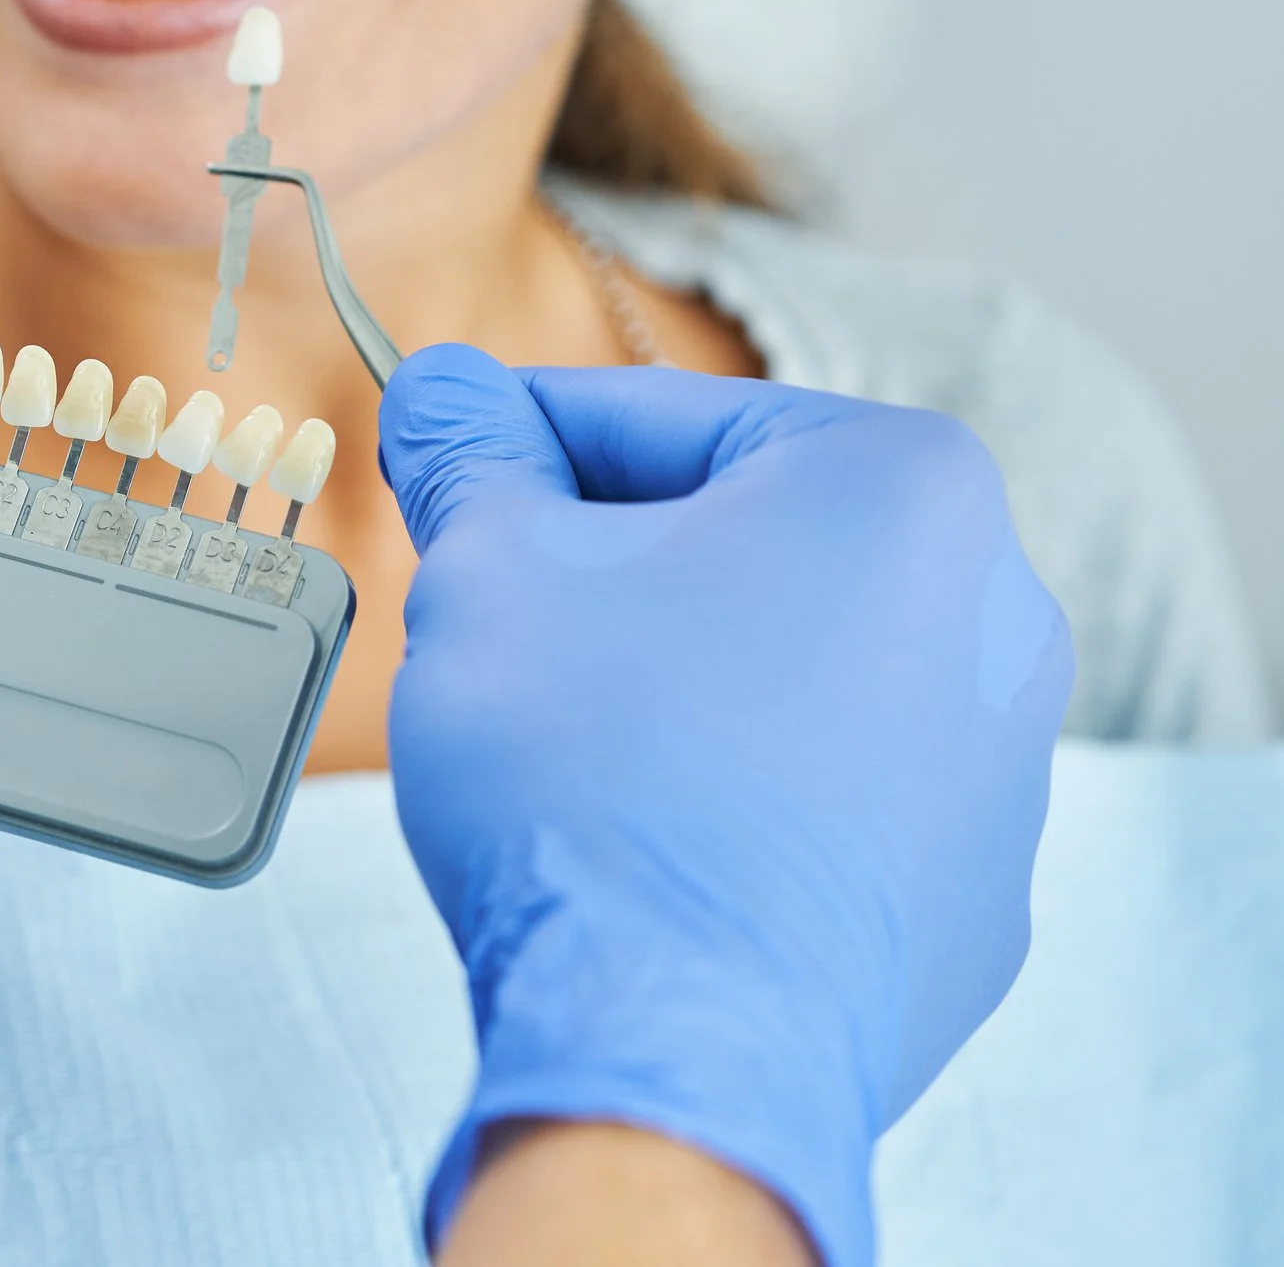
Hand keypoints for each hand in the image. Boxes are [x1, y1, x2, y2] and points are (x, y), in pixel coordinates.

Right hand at [380, 346, 1070, 1266]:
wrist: (674, 1048)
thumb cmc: (595, 781)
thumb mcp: (490, 569)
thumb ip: (471, 456)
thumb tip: (445, 394)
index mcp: (900, 485)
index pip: (657, 416)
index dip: (518, 438)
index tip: (443, 456)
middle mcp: (993, 609)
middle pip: (734, 539)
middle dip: (600, 565)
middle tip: (487, 605)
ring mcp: (997, 767)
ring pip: (781, 666)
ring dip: (664, 674)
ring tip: (555, 736)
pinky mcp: (965, 896)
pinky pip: (820, 795)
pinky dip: (727, 789)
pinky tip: (637, 833)